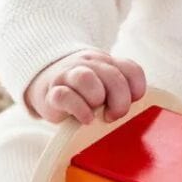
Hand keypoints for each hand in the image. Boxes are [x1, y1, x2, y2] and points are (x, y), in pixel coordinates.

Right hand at [24, 49, 146, 123]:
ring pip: (86, 79)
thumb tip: (128, 109)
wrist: (45, 83)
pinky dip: (79, 110)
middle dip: (119, 101)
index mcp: (106, 62)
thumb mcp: (104, 84)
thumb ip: (120, 90)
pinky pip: (65, 96)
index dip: (136, 89)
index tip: (131, 102)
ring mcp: (68, 76)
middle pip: (112, 76)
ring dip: (95, 99)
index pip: (131, 70)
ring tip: (95, 113)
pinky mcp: (51, 92)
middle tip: (113, 115)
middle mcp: (88, 64)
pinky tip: (85, 119)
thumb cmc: (82, 91)